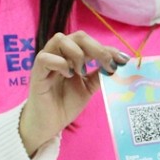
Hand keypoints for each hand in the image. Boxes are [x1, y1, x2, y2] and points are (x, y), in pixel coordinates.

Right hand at [18, 31, 129, 155]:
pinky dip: (60, 63)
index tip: (123, 60)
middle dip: (97, 48)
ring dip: (77, 54)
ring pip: (60, 39)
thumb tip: (118, 64)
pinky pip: (45, 57)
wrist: (50, 123)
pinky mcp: (36, 73)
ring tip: (82, 72)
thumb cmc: (66, 103)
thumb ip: (99, 74)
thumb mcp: (88, 87)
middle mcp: (60, 54)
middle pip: (78, 36)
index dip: (109, 49)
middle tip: (107, 64)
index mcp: (73, 55)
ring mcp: (47, 61)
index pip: (92, 43)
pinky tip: (68, 75)